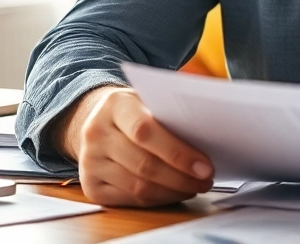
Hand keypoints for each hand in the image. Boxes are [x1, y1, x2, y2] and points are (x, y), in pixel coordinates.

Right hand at [56, 86, 213, 206]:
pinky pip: (130, 200)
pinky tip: (174, 192)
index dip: (178, 152)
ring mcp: (89, 162)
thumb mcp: (148, 99)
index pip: (145, 131)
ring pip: (139, 187)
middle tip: (206, 180)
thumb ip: (171, 113)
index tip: (205, 166)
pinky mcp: (91, 186)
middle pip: (144, 164)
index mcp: (115, 105)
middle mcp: (96, 133)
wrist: (97, 121)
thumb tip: (210, 135)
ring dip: (173, 191)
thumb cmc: (134, 111)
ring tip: (195, 187)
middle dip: (182, 177)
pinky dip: (158, 200)